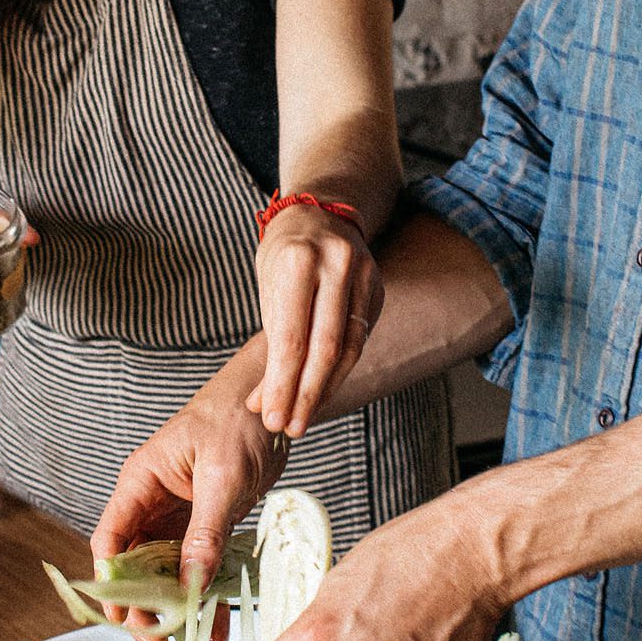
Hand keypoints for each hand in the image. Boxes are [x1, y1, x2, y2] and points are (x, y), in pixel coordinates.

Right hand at [92, 352, 289, 640]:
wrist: (274, 404)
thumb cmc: (238, 421)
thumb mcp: (223, 477)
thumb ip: (205, 530)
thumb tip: (189, 583)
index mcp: (141, 483)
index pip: (111, 540)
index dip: (112, 583)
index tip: (124, 620)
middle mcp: (152, 503)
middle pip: (133, 565)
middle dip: (140, 607)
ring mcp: (178, 516)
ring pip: (164, 573)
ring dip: (172, 609)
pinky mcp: (205, 524)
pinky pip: (197, 567)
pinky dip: (205, 596)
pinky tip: (217, 625)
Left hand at [247, 206, 382, 437]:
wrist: (322, 212)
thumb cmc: (283, 254)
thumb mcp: (266, 285)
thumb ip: (269, 341)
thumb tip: (263, 402)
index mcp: (296, 262)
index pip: (290, 339)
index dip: (281, 385)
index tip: (270, 417)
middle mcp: (335, 265)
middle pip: (324, 349)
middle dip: (305, 395)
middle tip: (289, 428)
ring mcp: (363, 274)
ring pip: (348, 349)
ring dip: (324, 389)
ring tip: (303, 417)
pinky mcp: (378, 287)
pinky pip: (360, 339)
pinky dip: (340, 370)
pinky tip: (323, 389)